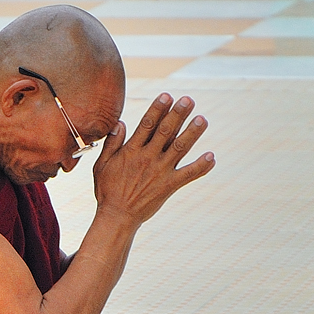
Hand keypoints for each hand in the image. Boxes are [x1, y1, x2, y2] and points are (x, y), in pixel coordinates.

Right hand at [92, 93, 214, 227]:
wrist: (117, 216)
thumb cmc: (107, 191)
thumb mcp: (102, 165)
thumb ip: (112, 143)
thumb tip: (120, 123)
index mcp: (131, 151)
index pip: (147, 124)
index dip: (158, 109)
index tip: (167, 96)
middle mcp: (147, 158)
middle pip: (165, 131)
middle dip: (178, 114)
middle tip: (189, 100)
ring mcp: (160, 172)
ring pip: (179, 148)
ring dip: (192, 133)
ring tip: (202, 120)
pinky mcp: (169, 186)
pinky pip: (188, 174)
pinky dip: (201, 166)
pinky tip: (211, 156)